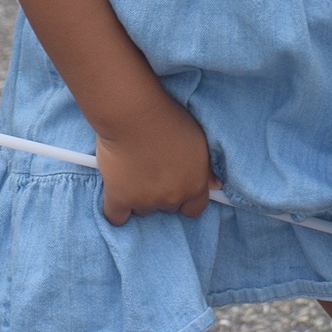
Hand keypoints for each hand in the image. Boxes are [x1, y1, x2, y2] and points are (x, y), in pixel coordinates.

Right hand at [96, 93, 221, 225]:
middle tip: (153, 168)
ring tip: (133, 170)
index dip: (186, 198)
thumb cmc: (168, 118)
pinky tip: (117, 193)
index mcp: (194, 184)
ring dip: (139, 196)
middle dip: (161, 192)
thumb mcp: (198, 138)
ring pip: (143, 209)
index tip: (177, 186)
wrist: (135, 113)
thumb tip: (214, 185)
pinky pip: (117, 217)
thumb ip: (206, 166)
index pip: (194, 208)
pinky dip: (117, 209)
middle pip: (168, 207)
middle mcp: (172, 198)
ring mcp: (145, 201)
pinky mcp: (119, 199)